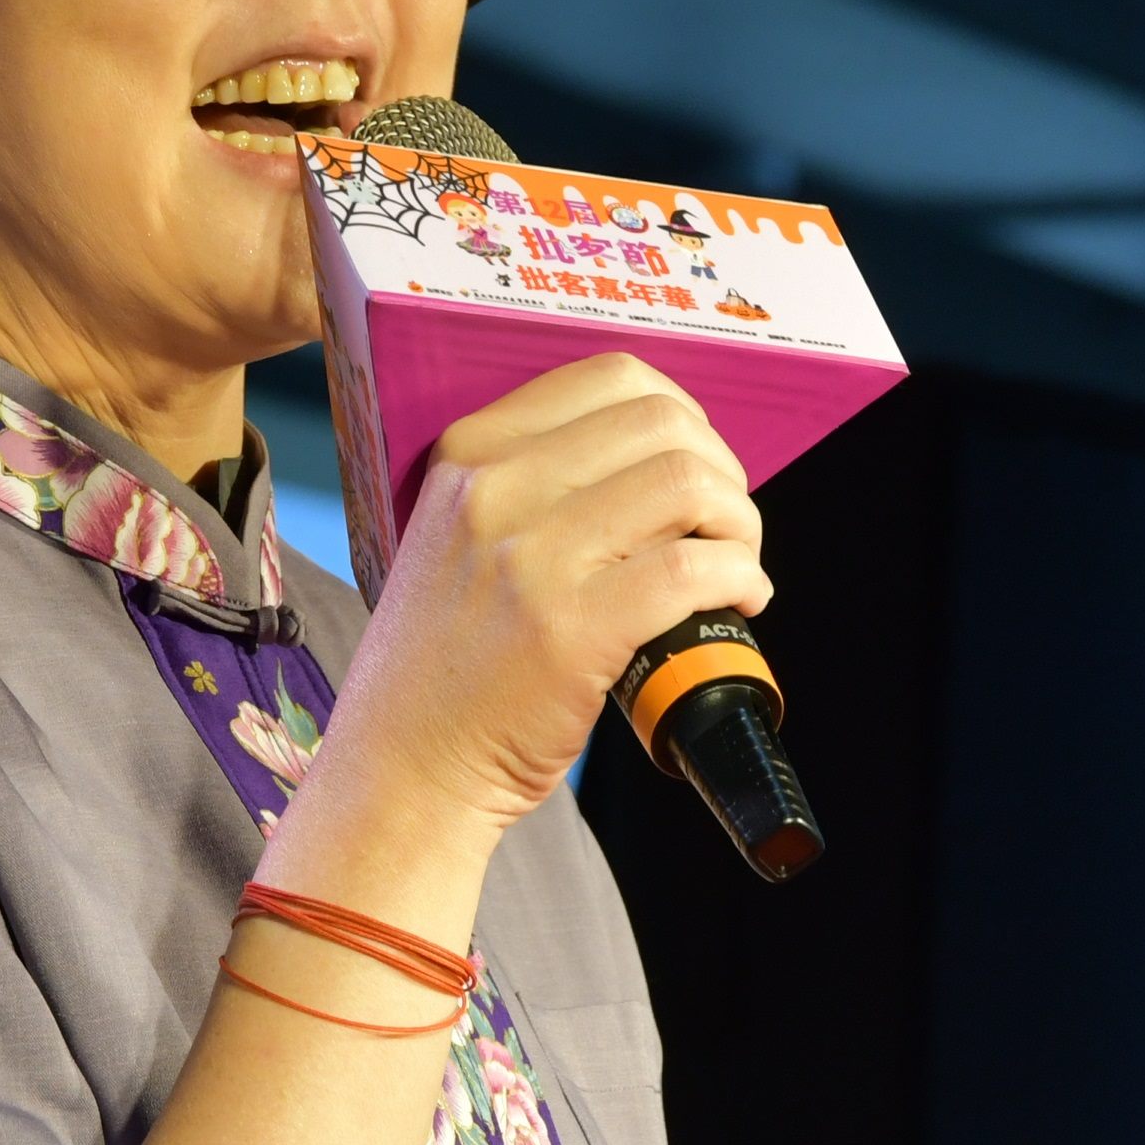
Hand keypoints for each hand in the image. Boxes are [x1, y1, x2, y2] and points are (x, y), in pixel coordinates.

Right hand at [297, 356, 766, 879]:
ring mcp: (533, 558)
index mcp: (469, 454)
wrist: (404, 767)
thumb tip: (658, 460)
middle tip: (724, 524)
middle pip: (663, 424)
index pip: (610, 378)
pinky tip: (737, 602)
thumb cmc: (442, 666)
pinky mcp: (573, 630)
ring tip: (736, 564)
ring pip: (689, 485)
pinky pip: (695, 568)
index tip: (695, 465)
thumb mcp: (457, 540)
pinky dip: (740, 580)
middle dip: (720, 470)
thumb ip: (532, 487)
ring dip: (739, 523)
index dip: (681, 415)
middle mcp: (496, 490)